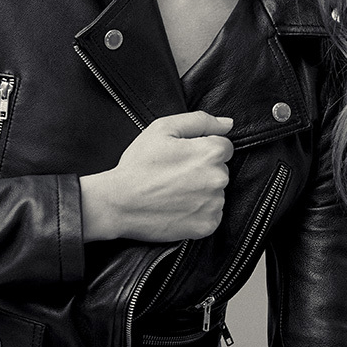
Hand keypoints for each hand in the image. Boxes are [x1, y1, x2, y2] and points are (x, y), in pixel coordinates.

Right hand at [80, 111, 233, 241]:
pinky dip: (199, 212)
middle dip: (203, 170)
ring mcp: (214, 204)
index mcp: (210, 152)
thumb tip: (228, 124)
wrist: (118, 204)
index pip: (224, 146)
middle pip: (221, 170)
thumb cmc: (138, 166)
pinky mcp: (207, 226)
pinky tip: (178, 207)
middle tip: (174, 175)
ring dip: (202, 192)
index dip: (201, 149)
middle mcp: (218, 179)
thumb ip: (200, 121)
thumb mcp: (162, 129)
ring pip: (216, 193)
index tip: (182, 157)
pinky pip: (212, 214)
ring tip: (174, 192)